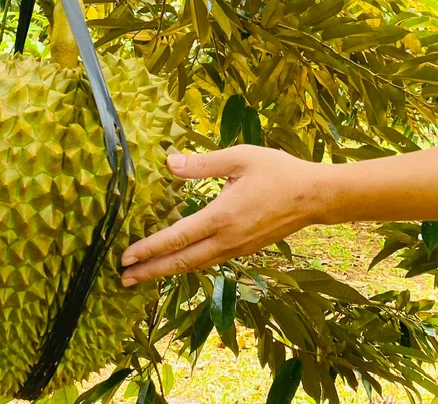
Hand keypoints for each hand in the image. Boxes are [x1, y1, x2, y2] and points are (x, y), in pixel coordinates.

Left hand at [118, 146, 325, 285]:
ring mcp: (237, 248)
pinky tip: (179, 264)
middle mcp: (227, 239)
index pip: (176, 238)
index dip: (148, 249)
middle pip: (181, 262)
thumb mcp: (240, 157)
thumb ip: (203, 163)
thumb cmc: (278, 172)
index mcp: (221, 216)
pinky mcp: (246, 249)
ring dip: (167, 272)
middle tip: (122, 279)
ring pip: (195, 266)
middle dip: (150, 271)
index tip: (125, 257)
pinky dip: (189, 267)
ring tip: (143, 277)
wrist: (314, 196)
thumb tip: (169, 163)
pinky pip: (211, 262)